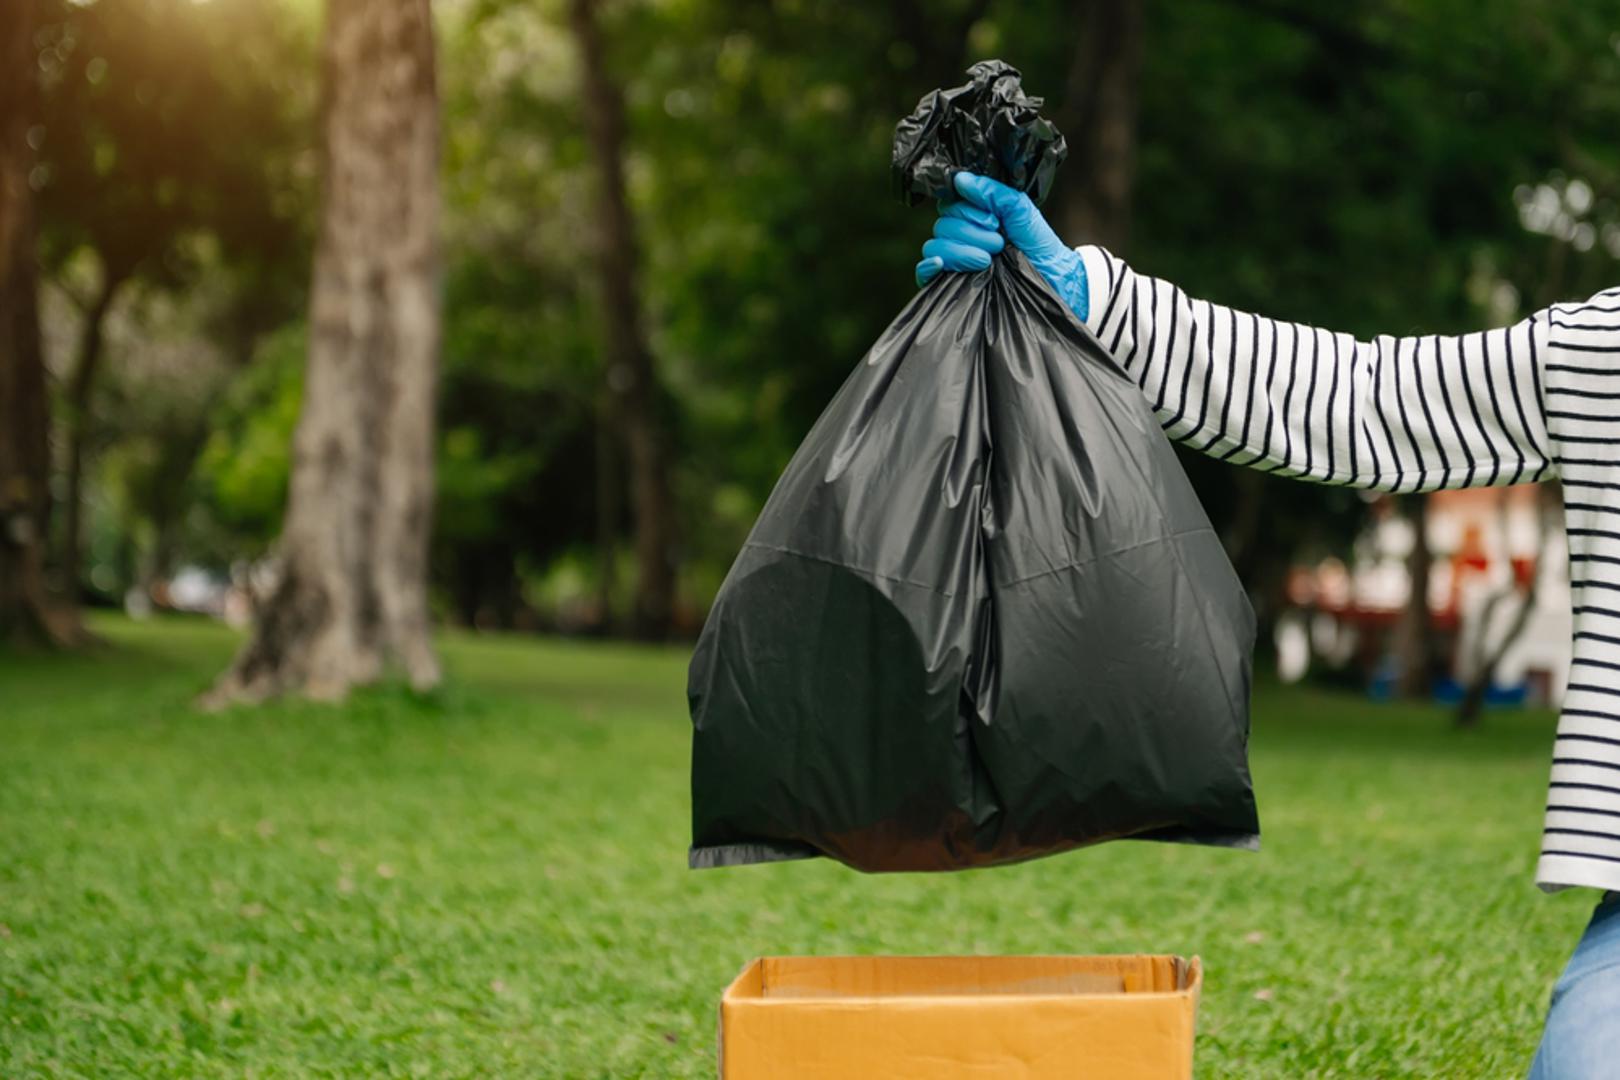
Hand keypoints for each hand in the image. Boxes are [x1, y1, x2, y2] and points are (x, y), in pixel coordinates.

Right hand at [914, 172, 1088, 321]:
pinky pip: (922, 271)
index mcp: (975, 216)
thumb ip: (995, 193)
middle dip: (972, 233)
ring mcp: (952, 261)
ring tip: (987, 261)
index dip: (969, 211)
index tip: (994, 221)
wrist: (1053, 285)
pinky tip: (942, 265)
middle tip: (998, 244)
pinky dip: (928, 265)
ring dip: (960, 251)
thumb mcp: (1023, 213)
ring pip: (934, 245)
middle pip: (942, 224)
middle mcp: (960, 236)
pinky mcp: (947, 284)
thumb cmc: (1041, 248)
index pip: (950, 203)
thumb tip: (961, 179)